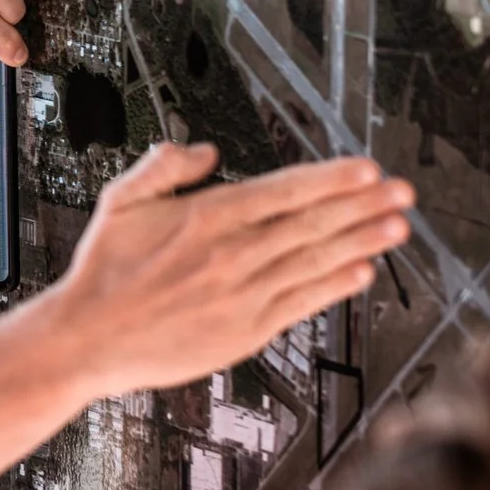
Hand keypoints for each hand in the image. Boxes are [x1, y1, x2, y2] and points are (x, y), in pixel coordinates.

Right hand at [36, 144, 413, 401]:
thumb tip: (206, 151)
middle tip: (402, 193)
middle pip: (312, 223)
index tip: (367, 170)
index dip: (332, 179)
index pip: (285, 191)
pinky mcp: (246, 331)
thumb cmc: (103, 272)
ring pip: (316, 261)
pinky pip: (302, 303)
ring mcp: (244, 295)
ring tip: (398, 227)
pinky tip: (361, 272)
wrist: (87, 338)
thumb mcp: (120, 202)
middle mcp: (232, 255)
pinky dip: (335, 286)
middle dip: (364, 205)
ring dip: (362, 241)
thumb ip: (163, 167)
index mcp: (206, 218)